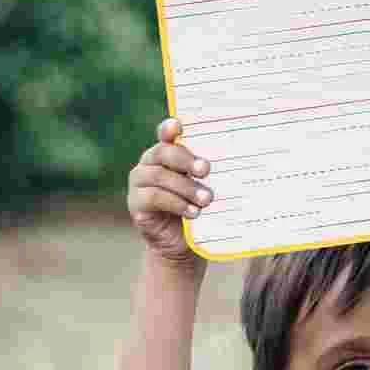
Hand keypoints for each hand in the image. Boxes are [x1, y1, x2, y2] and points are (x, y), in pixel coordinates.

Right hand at [127, 117, 211, 266]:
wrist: (183, 244)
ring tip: (206, 199)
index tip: (180, 126)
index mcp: (167, 154)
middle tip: (206, 169)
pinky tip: (193, 212)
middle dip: (186, 159)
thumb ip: (207, 175)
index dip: (170, 128)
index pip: (166, 135)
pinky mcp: (136, 204)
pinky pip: (153, 197)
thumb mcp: (204, 189)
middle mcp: (149, 164)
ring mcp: (139, 183)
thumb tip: (234, 162)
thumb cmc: (197, 210)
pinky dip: (176, 203)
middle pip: (163, 152)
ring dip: (185, 187)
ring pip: (159, 176)